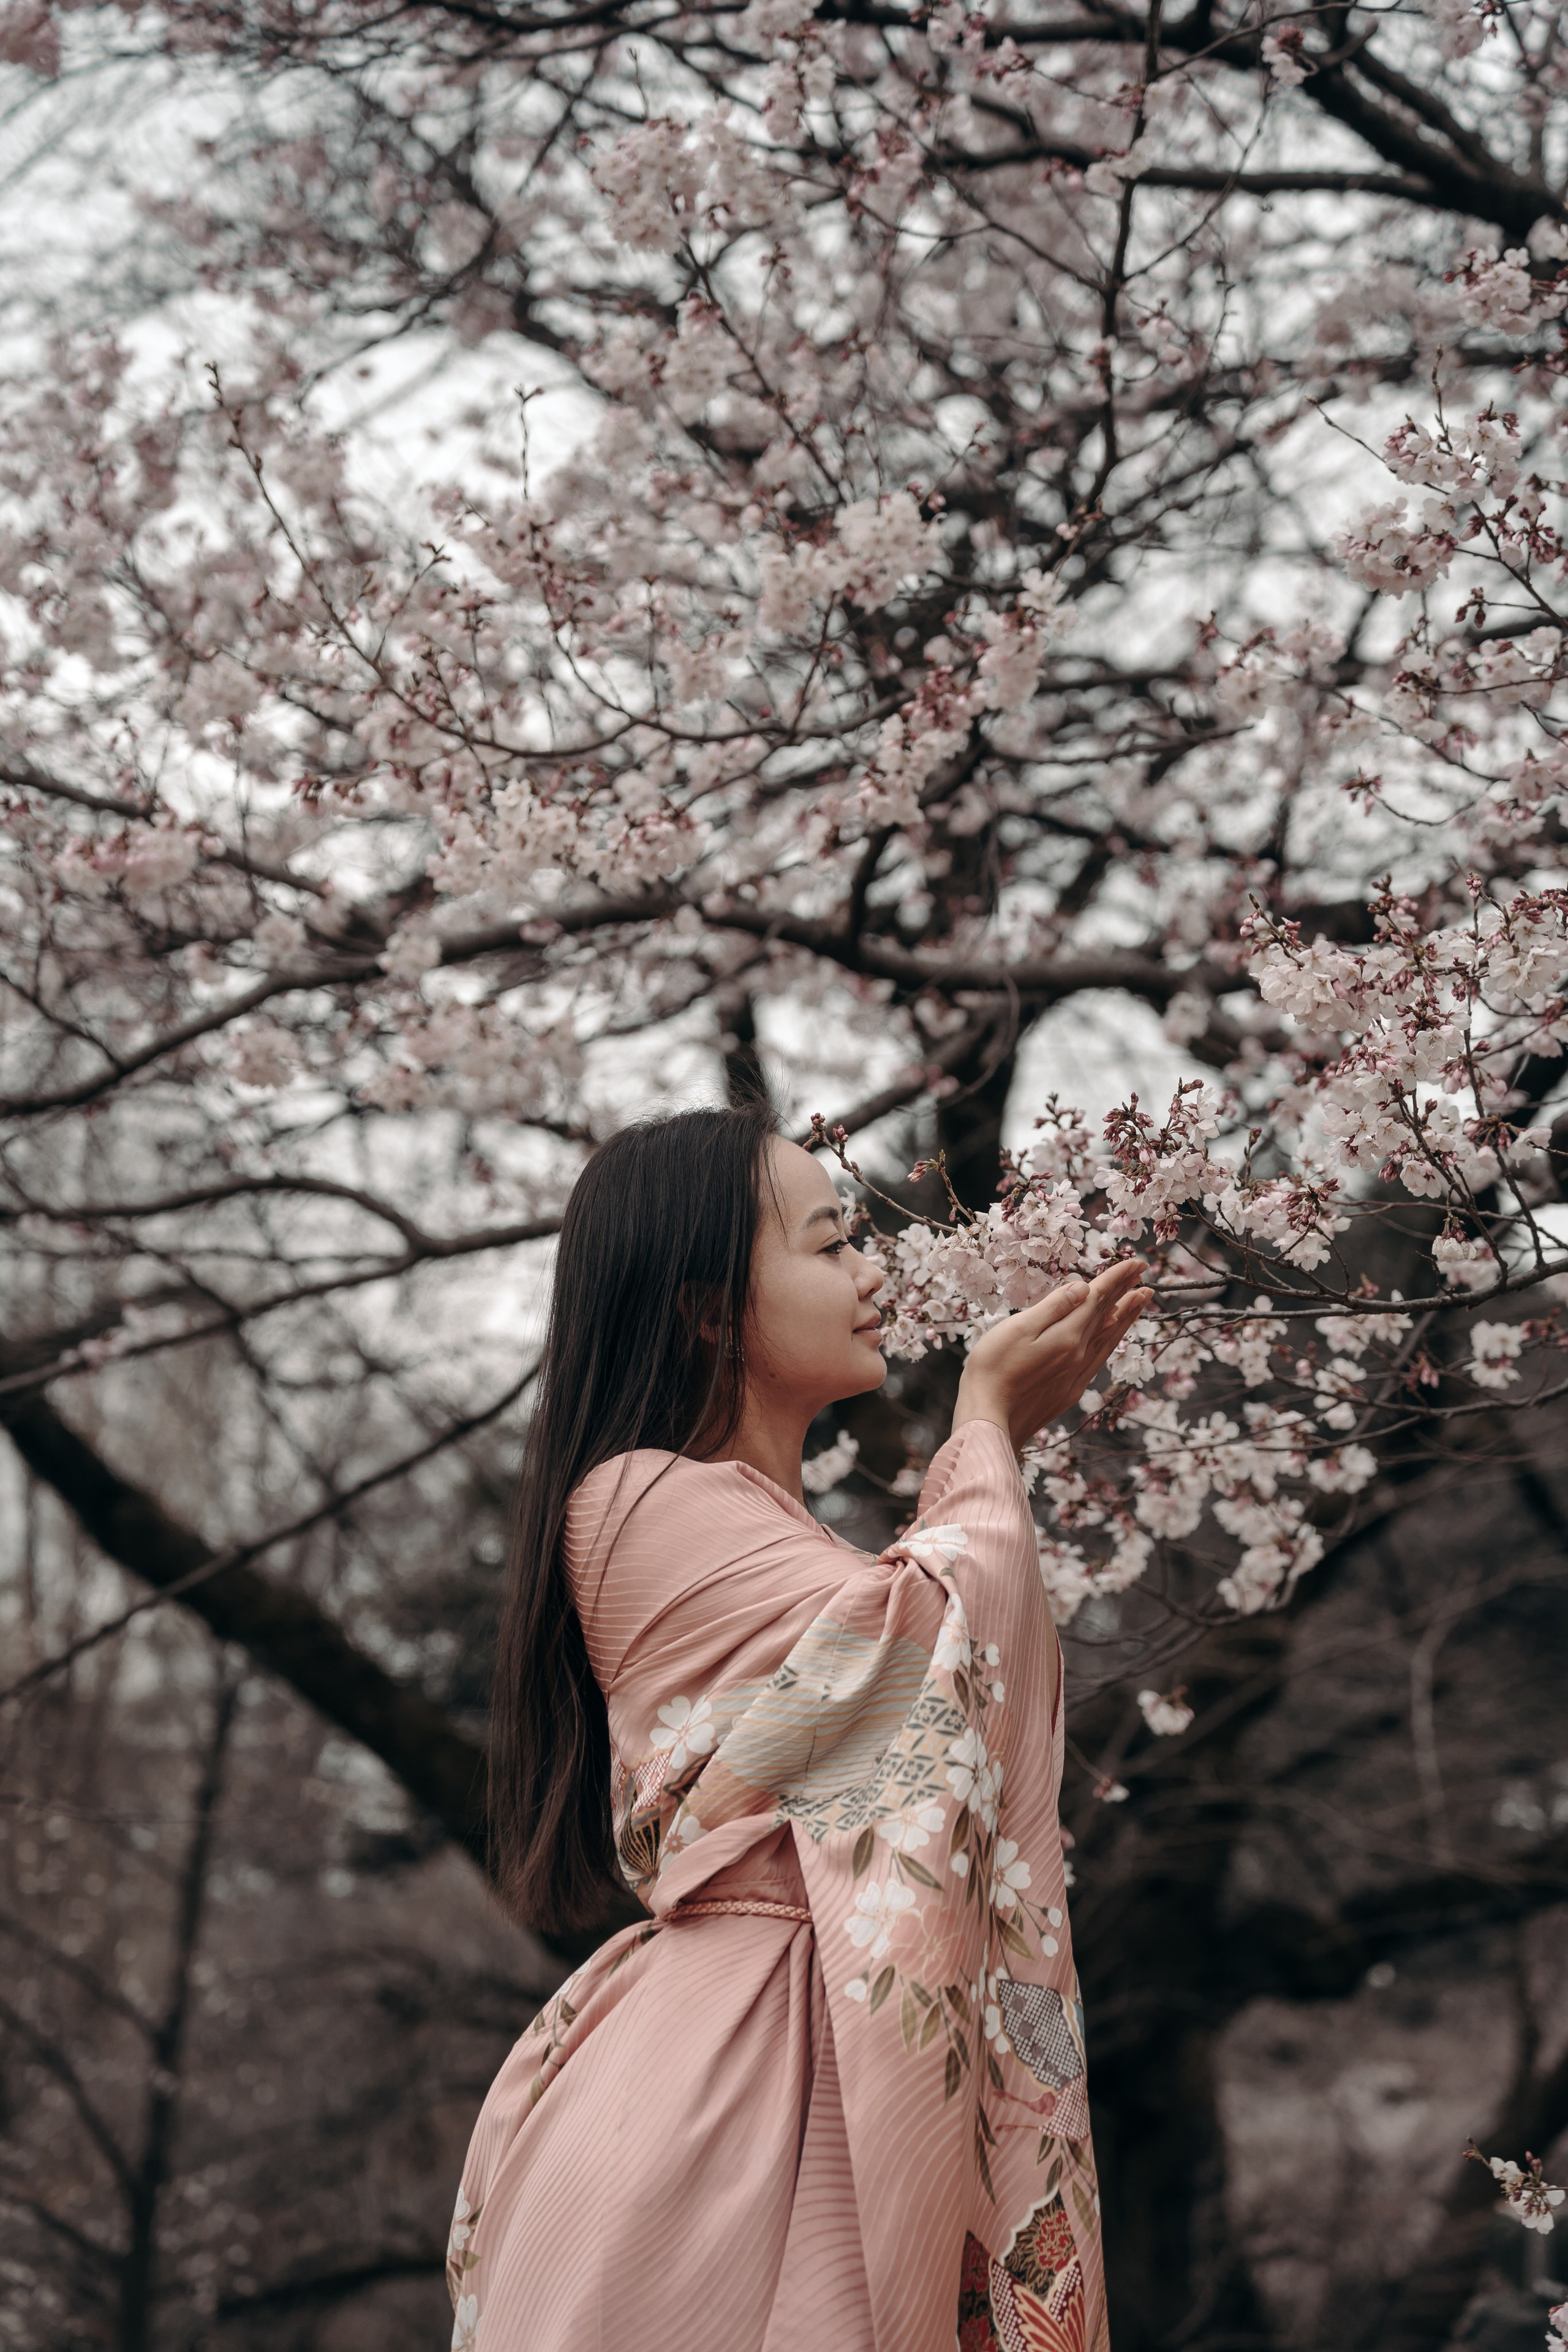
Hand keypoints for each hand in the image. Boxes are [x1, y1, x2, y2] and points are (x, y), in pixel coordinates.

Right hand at [952, 1259, 1151, 1450]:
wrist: (991, 1422)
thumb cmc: (994, 1371)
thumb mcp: (1018, 1329)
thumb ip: (1053, 1307)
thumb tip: (1083, 1287)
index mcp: (1068, 1336)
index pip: (1097, 1298)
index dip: (1117, 1278)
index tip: (1136, 1261)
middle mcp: (1079, 1355)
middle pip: (1106, 1316)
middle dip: (1126, 1292)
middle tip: (1144, 1274)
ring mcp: (1076, 1375)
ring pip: (1108, 1338)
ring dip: (1126, 1316)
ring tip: (1141, 1300)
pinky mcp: (1069, 1390)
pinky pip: (1099, 1357)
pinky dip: (1111, 1341)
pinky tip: (1112, 1338)